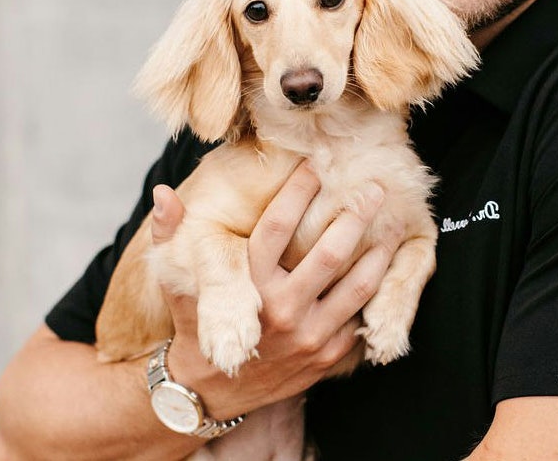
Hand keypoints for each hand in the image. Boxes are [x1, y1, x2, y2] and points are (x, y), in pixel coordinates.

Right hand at [150, 164, 395, 420]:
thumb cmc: (196, 324)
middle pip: (330, 253)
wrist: (211, 391)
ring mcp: (308, 336)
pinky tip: (388, 268)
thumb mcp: (177, 282)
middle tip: (375, 188)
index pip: (278, 226)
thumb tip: (163, 193)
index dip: (299, 190)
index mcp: (248, 285)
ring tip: (394, 226)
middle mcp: (281, 309)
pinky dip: (377, 292)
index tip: (316, 165)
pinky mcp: (326, 356)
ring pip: (357, 286)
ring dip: (379, 253)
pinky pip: (360, 319)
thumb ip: (170, 235)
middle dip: (356, 216)